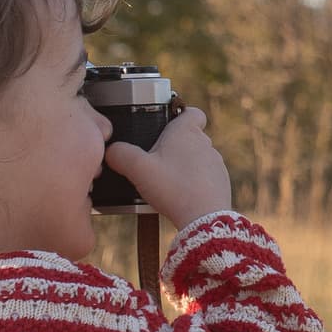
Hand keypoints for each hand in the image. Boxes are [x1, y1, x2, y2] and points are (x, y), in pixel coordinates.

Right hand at [102, 108, 232, 231]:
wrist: (203, 219)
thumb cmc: (173, 188)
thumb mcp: (138, 169)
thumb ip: (120, 154)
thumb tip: (110, 150)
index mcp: (186, 132)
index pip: (192, 112)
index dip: (181, 115)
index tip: (169, 124)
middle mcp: (205, 144)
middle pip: (191, 136)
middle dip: (175, 145)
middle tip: (156, 160)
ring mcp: (216, 164)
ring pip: (198, 158)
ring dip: (184, 165)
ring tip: (166, 181)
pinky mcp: (220, 183)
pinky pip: (204, 178)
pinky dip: (193, 183)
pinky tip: (178, 195)